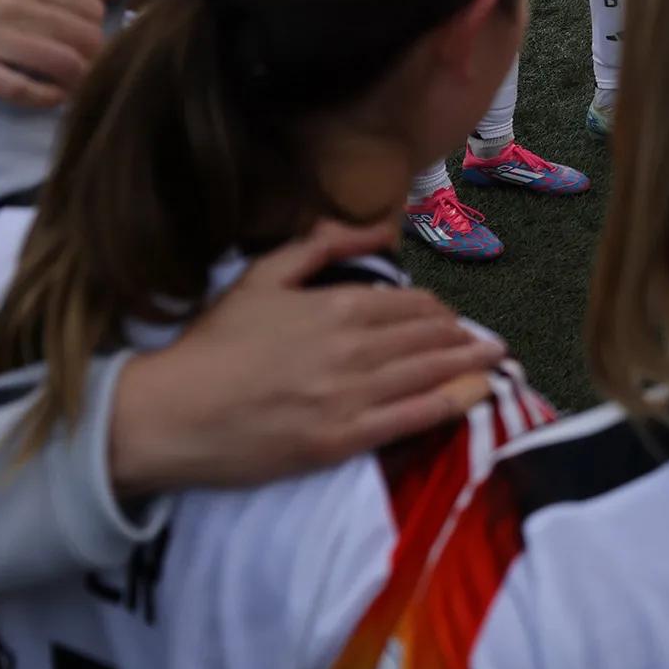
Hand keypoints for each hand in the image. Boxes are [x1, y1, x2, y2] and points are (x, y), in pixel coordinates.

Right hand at [0, 0, 120, 108]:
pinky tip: (46, 100)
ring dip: (76, 82)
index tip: (89, 44)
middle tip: (84, 71)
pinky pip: (20, 88)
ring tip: (70, 89)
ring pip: (61, 63)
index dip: (99, 29)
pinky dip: (44, 99)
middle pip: (85, 37)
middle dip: (94, 59)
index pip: (92, 6)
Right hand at [108, 220, 503, 497]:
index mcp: (337, 306)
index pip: (409, 304)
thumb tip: (379, 228)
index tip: (448, 318)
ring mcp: (351, 396)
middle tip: (486, 341)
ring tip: (497, 361)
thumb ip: (321, 246)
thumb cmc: (214, 344)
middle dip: (461, 337)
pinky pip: (413, 418)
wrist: (172, 412)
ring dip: (470, 365)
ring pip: (430, 373)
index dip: (437, 311)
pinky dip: (452, 404)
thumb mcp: (262, 277)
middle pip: (428, 338)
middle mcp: (354, 348)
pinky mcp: (343, 439)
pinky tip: (478, 397)